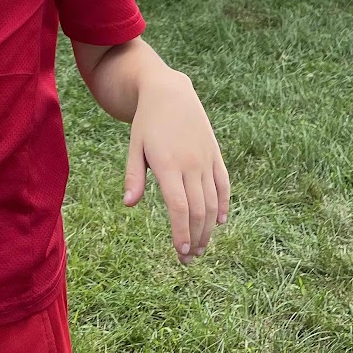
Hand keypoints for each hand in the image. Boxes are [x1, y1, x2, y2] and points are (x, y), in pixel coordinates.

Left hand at [123, 70, 229, 266]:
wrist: (170, 92)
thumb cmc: (147, 122)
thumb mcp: (134, 146)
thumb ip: (133, 176)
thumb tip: (128, 204)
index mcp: (168, 164)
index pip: (178, 207)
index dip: (181, 232)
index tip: (180, 252)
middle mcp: (190, 164)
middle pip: (198, 210)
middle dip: (195, 239)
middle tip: (188, 260)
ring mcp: (205, 159)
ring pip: (212, 201)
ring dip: (208, 228)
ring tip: (201, 248)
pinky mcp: (215, 154)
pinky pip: (223, 184)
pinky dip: (224, 204)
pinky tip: (220, 222)